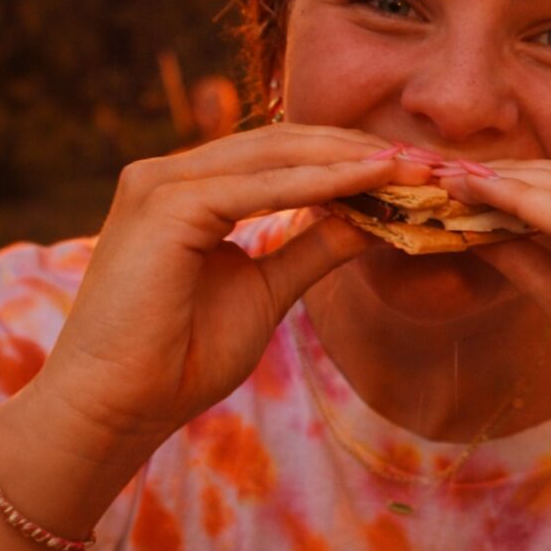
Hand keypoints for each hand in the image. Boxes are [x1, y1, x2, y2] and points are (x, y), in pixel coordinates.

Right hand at [27, 125, 433, 466]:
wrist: (115, 407)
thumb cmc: (179, 358)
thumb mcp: (268, 291)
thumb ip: (314, 248)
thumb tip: (375, 220)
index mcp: (189, 189)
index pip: (284, 156)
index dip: (353, 160)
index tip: (421, 173)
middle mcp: (170, 173)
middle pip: (286, 144)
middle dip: (363, 151)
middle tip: (435, 163)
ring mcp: (161, 182)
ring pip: (278, 155)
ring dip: (353, 160)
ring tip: (418, 168)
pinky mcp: (165, 205)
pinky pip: (262, 186)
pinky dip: (323, 183)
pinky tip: (374, 182)